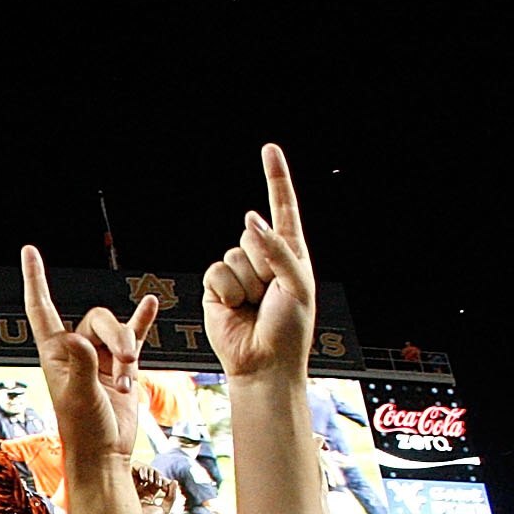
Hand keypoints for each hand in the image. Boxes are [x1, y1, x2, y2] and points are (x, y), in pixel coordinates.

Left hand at [24, 246, 158, 469]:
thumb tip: (76, 338)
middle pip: (98, 318)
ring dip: (128, 353)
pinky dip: (142, 320)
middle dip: (116, 338)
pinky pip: (134, 334)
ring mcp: (100, 357)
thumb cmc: (84, 431)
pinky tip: (150, 303)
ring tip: (127, 382)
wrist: (105, 454)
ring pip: (118, 331)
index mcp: (55, 353)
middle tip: (125, 367)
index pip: (41, 309)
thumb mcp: (79, 396)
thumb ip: (80, 365)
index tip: (29, 253)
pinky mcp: (121, 366)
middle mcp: (75, 350)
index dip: (35, 280)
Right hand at [199, 144, 317, 380]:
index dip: (276, 178)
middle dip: (263, 263)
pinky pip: (216, 271)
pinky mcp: (216, 288)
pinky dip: (226, 291)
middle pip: (254, 232)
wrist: (263, 364)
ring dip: (246, 283)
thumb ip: (277, 249)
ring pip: (234, 254)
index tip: (269, 149)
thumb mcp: (297, 284)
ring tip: (254, 306)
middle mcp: (263, 259)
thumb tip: (250, 219)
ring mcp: (238, 273)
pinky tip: (235, 309)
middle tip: (270, 295)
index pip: (283, 208)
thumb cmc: (289, 329)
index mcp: (290, 253)